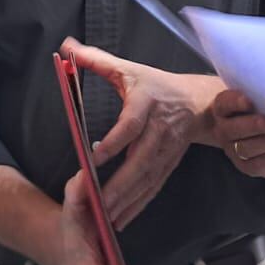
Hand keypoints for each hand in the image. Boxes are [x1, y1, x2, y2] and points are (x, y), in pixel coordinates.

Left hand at [60, 38, 220, 228]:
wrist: (198, 102)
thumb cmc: (156, 85)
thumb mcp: (128, 68)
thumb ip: (96, 60)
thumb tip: (66, 46)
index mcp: (147, 102)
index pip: (131, 124)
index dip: (115, 141)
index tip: (94, 156)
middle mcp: (159, 129)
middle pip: (140, 160)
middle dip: (120, 185)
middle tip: (98, 203)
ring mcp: (167, 150)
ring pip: (148, 179)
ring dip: (127, 201)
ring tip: (106, 218)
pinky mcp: (170, 164)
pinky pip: (153, 187)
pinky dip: (138, 205)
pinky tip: (121, 219)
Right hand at [210, 90, 264, 177]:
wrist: (251, 130)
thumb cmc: (258, 107)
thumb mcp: (257, 97)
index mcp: (223, 108)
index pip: (224, 103)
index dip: (235, 102)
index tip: (248, 101)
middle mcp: (224, 130)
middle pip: (234, 130)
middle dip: (253, 127)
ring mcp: (234, 150)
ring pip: (246, 151)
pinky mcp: (247, 166)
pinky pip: (258, 167)